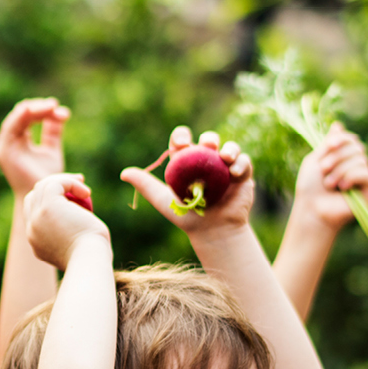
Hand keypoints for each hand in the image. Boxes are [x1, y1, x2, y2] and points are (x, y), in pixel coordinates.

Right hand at [0, 97, 70, 194]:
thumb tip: (62, 113)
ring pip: (17, 117)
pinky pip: (11, 126)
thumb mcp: (52, 151)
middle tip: (55, 106)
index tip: (64, 114)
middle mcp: (10, 141)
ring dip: (34, 109)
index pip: (29, 117)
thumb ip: (53, 132)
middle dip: (40, 108)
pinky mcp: (4, 149)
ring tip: (51, 106)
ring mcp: (5, 145)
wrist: (43, 198)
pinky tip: (35, 110)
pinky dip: (22, 115)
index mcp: (19, 140)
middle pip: (23, 114)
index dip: (46, 112)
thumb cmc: (47, 179)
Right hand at [24, 173, 108, 270]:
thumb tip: (75, 223)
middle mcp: (31, 229)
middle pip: (34, 196)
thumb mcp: (78, 248)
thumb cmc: (92, 259)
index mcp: (35, 241)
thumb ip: (71, 236)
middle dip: (54, 187)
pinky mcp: (48, 207)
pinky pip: (56, 184)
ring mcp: (37, 218)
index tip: (73, 199)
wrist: (90, 262)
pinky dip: (71, 183)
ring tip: (85, 189)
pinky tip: (87, 192)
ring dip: (65, 182)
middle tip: (78, 186)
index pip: (33, 212)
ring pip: (43, 186)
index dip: (50, 201)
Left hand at [121, 126, 254, 237]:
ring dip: (229, 148)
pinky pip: (244, 163)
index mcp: (187, 161)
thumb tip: (123, 173)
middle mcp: (206, 161)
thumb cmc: (185, 216)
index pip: (183, 141)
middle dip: (208, 139)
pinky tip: (235, 172)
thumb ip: (145, 185)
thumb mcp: (162, 200)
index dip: (181, 137)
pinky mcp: (242, 175)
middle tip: (206, 146)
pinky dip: (241, 164)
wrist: (212, 231)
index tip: (181, 143)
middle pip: (208, 140)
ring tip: (225, 157)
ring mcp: (225, 166)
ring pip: (229, 148)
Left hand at [294, 122, 367, 228]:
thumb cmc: (310, 188)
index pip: (351, 140)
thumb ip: (328, 144)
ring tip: (328, 183)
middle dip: (337, 156)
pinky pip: (366, 173)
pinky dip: (350, 177)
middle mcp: (355, 166)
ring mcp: (363, 178)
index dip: (343, 139)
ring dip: (340, 169)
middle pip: (357, 147)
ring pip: (361, 160)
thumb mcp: (316, 160)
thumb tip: (338, 125)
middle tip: (323, 169)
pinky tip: (341, 188)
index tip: (330, 145)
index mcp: (343, 158)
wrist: (312, 210)